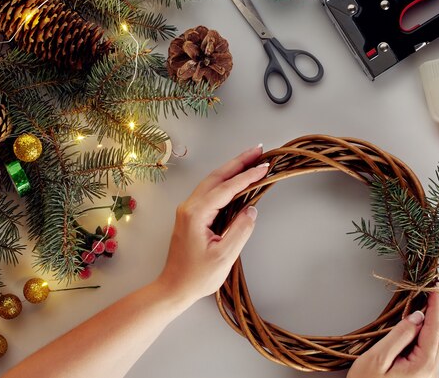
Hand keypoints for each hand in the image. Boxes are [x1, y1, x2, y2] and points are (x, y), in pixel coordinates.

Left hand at [157, 145, 267, 303]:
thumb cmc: (196, 276)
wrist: (174, 288)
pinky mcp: (191, 215)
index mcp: (196, 213)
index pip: (226, 188)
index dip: (247, 176)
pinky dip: (225, 182)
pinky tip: (237, 180)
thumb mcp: (224, 256)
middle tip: (258, 150)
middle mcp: (189, 206)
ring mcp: (188, 210)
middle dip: (239, 162)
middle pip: (217, 177)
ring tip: (251, 159)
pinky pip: (210, 192)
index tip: (264, 167)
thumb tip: (252, 209)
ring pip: (212, 182)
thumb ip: (240, 230)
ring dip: (232, 169)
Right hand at [347, 286, 438, 377]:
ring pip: (437, 340)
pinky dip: (430, 329)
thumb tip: (417, 316)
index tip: (437, 286)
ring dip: (437, 317)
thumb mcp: (378, 359)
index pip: (433, 329)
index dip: (435, 305)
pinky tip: (427, 320)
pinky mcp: (419, 374)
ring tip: (437, 297)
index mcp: (422, 365)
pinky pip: (429, 346)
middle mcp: (430, 370)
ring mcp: (426, 373)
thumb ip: (399, 336)